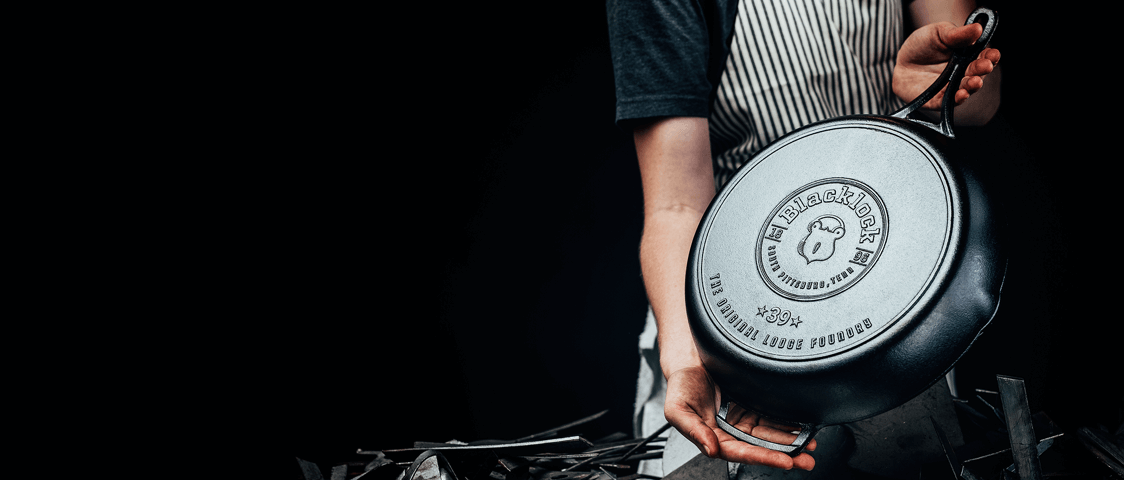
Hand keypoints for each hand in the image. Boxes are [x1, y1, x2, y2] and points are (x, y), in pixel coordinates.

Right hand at [663, 366, 816, 469]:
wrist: (689, 361)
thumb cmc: (680, 387)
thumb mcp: (677, 409)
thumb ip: (693, 431)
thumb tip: (710, 449)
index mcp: (714, 438)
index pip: (741, 452)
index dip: (763, 457)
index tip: (785, 461)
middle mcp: (731, 432)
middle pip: (761, 447)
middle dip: (785, 454)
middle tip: (806, 460)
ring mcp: (743, 420)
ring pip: (770, 435)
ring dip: (791, 442)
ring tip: (810, 447)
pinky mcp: (752, 406)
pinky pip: (772, 417)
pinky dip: (788, 424)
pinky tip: (802, 428)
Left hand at [893, 21, 1000, 109]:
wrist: (900, 63)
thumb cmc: (922, 45)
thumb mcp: (938, 33)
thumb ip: (956, 34)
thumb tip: (977, 28)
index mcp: (968, 55)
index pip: (984, 56)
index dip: (990, 56)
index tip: (992, 53)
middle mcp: (963, 72)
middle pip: (977, 72)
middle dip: (982, 69)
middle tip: (985, 65)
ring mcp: (952, 87)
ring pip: (967, 88)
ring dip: (973, 85)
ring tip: (975, 81)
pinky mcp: (939, 100)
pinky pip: (950, 101)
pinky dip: (957, 99)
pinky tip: (961, 94)